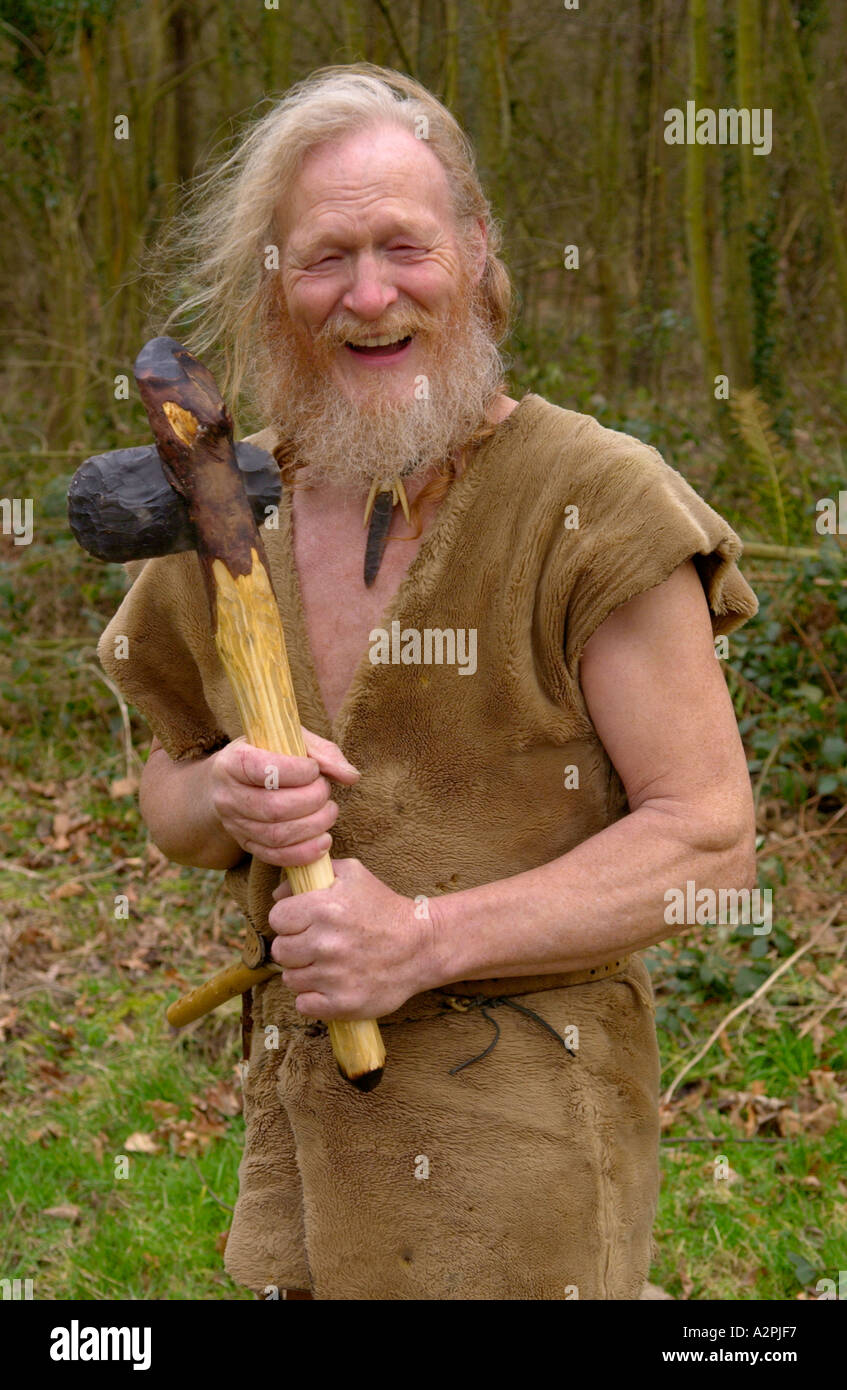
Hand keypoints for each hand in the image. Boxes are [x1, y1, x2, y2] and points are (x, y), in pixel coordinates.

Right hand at [208, 728, 359, 867]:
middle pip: (273, 808)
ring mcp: (235, 824)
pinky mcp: (246, 844)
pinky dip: (304, 853)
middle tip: (325, 791)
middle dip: (312, 801)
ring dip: (314, 826)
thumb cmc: (270, 754)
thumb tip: (350, 776)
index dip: (297, 771)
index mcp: (232, 762)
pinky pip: (275, 857)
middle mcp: (227, 795)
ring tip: (329, 812)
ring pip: (277, 835)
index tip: (314, 769)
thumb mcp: (290, 740)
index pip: (263, 770)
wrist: (236, 779)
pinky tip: (324, 841)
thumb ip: (322, 752)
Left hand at [267, 857, 438, 1019]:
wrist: (421, 946)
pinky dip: (313, 998)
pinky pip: (304, 1005)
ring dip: (304, 973)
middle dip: (295, 947)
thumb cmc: (384, 908)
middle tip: (317, 945)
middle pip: (280, 950)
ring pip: (290, 979)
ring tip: (327, 965)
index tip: (305, 923)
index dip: (289, 920)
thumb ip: (312, 875)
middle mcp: (326, 943)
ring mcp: (334, 976)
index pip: (276, 918)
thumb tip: (277, 895)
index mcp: (324, 908)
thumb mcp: (352, 875)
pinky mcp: (342, 1004)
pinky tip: (330, 985)